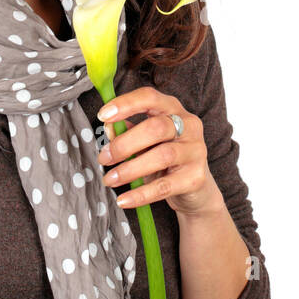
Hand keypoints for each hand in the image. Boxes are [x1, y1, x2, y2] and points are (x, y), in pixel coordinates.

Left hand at [97, 86, 221, 218]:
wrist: (195, 190)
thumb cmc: (166, 160)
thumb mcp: (145, 143)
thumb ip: (127, 132)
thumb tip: (108, 128)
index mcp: (173, 110)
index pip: (150, 97)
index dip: (126, 104)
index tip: (102, 116)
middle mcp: (189, 125)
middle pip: (156, 128)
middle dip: (124, 144)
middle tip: (103, 158)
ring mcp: (196, 151)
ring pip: (162, 156)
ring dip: (129, 169)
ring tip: (109, 179)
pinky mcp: (196, 177)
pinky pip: (165, 186)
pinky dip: (141, 194)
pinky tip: (123, 200)